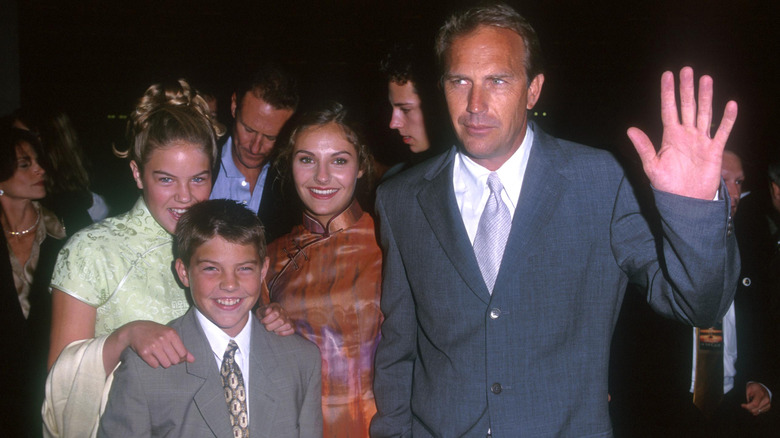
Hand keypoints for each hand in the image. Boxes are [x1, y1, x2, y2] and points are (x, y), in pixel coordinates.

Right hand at [125, 320, 194, 367]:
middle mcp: (163, 339)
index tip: (175, 354)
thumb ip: (182, 347)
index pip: (183, 353)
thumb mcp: (170, 335)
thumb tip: (193, 360)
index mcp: (171, 333)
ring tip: (159, 355)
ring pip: (166, 364)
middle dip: (172, 360)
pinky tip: (151, 355)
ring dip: (163, 362)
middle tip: (166, 354)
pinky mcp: (144, 352)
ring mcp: (153, 346)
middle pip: (175, 360)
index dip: (180, 357)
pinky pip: (155, 365)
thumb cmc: (155, 332)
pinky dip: (154, 363)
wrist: (135, 330)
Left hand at [257, 303, 294, 335]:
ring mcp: (288, 319)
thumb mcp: (259, 312)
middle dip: (271, 326)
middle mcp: (284, 312)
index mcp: (276, 306)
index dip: (267, 319)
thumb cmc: (263, 315)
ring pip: (288, 325)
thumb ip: (263, 311)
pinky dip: (284, 333)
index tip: (262, 321)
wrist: (266, 318)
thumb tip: (268, 310)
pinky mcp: (291, 326)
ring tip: (272, 329)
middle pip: (281, 321)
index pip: (275, 313)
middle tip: (266, 326)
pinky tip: (278, 332)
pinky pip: (292, 330)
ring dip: (278, 329)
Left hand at [627, 67, 737, 199]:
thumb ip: (644, 147)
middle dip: (686, 88)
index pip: (668, 109)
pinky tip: (731, 104)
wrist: (685, 201)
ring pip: (704, 114)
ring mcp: (701, 141)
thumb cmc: (667, 184)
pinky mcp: (714, 150)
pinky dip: (727, 119)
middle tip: (687, 70)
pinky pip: (722, 132)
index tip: (667, 75)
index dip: (667, 92)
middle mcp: (686, 134)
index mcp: (670, 136)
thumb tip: (630, 129)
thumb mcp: (652, 166)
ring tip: (706, 78)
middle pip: (687, 106)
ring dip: (706, 97)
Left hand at [741, 382, 770, 415]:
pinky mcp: (768, 407)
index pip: (754, 404)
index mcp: (761, 394)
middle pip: (755, 410)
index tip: (742, 405)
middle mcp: (766, 400)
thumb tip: (744, 405)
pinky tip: (754, 405)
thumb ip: (746, 396)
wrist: (762, 387)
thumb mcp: (748, 389)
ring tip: (749, 404)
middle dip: (748, 408)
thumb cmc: (754, 387)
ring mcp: (768, 404)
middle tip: (745, 405)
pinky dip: (755, 410)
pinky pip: (759, 412)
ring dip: (752, 409)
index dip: (747, 406)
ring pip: (757, 412)